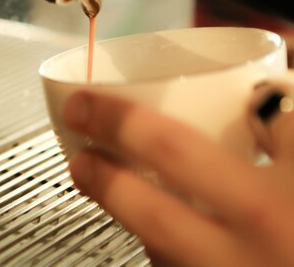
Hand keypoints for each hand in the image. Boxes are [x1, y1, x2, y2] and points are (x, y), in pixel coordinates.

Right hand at [63, 90, 293, 266]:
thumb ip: (189, 266)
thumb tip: (156, 240)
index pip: (149, 215)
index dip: (104, 182)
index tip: (82, 163)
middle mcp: (274, 223)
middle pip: (174, 148)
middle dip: (116, 119)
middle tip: (89, 105)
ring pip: (269, 112)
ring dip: (255, 107)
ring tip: (255, 115)